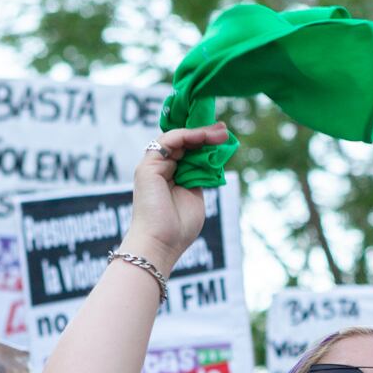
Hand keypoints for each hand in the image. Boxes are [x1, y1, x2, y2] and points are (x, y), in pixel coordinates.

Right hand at [121, 123, 229, 266]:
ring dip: (200, 133)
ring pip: (176, 139)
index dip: (203, 142)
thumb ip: (199, 177)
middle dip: (205, 134)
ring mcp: (153, 166)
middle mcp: (161, 169)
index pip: (187, 151)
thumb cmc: (179, 227)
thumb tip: (208, 161)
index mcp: (171, 177)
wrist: (162, 242)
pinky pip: (168, 141)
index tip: (223, 138)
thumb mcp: (196, 195)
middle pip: (183, 142)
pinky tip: (203, 137)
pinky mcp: (148, 166)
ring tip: (220, 133)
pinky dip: (187, 136)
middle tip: (224, 130)